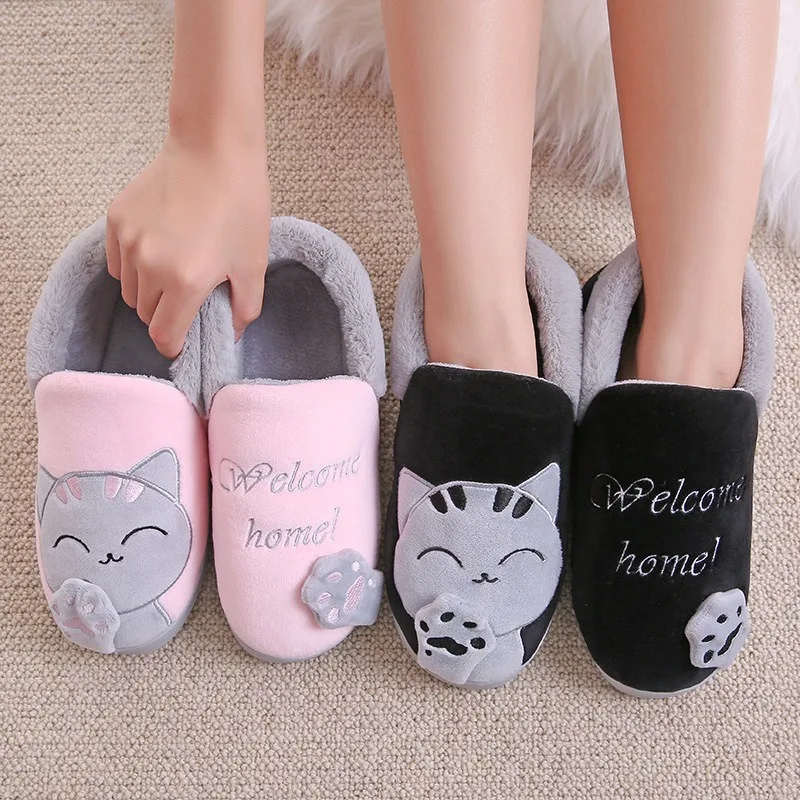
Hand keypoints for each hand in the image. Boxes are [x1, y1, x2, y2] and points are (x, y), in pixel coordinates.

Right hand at [106, 134, 269, 357]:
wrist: (214, 149)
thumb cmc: (241, 205)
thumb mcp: (253, 263)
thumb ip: (244, 308)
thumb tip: (232, 334)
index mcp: (185, 282)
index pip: (163, 336)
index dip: (173, 347)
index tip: (181, 344)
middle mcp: (150, 265)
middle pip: (146, 314)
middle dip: (165, 315)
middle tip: (187, 299)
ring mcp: (129, 241)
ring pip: (130, 290)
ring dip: (149, 292)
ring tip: (174, 270)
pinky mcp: (116, 219)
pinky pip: (118, 262)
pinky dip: (133, 267)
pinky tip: (158, 250)